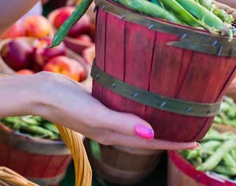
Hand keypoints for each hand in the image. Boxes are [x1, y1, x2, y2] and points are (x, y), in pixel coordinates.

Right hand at [36, 72, 195, 149]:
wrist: (41, 92)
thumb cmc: (66, 104)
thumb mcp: (96, 114)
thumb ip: (122, 123)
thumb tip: (152, 133)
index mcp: (112, 134)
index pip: (149, 143)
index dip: (172, 143)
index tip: (194, 142)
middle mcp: (110, 127)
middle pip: (144, 133)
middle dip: (166, 133)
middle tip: (188, 125)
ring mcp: (103, 114)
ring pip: (134, 118)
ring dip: (151, 117)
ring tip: (169, 109)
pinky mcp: (96, 100)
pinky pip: (121, 103)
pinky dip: (134, 101)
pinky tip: (139, 90)